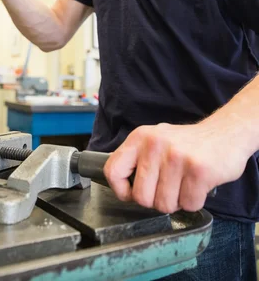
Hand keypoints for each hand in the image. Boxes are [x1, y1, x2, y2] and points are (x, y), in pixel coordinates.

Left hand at [103, 121, 248, 212]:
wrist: (225, 133)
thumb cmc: (188, 143)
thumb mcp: (156, 140)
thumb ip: (139, 160)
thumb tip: (123, 189)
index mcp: (140, 138)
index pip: (113, 170)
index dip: (121, 191)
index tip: (132, 194)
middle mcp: (155, 145)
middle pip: (141, 197)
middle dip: (156, 201)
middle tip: (169, 188)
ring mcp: (176, 157)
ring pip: (164, 204)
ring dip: (177, 201)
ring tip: (184, 183)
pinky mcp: (198, 170)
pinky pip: (188, 204)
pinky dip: (194, 201)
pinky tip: (198, 185)